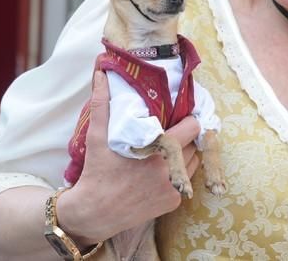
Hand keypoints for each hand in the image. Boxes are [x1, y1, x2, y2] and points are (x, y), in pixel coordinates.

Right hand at [57, 70, 200, 244]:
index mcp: (157, 150)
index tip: (180, 114)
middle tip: (171, 130)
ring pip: (192, 162)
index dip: (189, 118)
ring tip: (168, 148)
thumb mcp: (97, 136)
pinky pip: (186, 180)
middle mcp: (170, 171)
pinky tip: (162, 168)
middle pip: (194, 144)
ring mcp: (173, 189)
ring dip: (185, 154)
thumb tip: (101, 74)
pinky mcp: (172, 203)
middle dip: (185, 136)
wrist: (93, 212)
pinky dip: (179, 172)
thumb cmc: (96, 171)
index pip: (192, 127)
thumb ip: (103, 104)